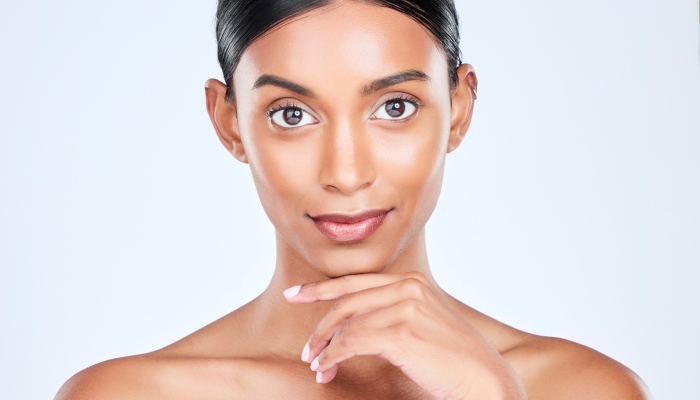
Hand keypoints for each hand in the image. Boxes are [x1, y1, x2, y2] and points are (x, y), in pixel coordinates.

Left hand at [283, 272, 526, 399]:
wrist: (485, 379)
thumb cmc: (454, 358)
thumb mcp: (423, 324)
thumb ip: (392, 313)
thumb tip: (354, 324)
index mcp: (412, 282)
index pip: (356, 281)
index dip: (321, 288)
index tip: (295, 294)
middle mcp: (408, 288)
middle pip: (346, 302)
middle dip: (319, 325)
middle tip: (306, 350)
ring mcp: (405, 308)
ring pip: (347, 324)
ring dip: (325, 348)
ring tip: (317, 367)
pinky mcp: (401, 333)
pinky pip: (352, 342)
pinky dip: (333, 357)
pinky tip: (327, 369)